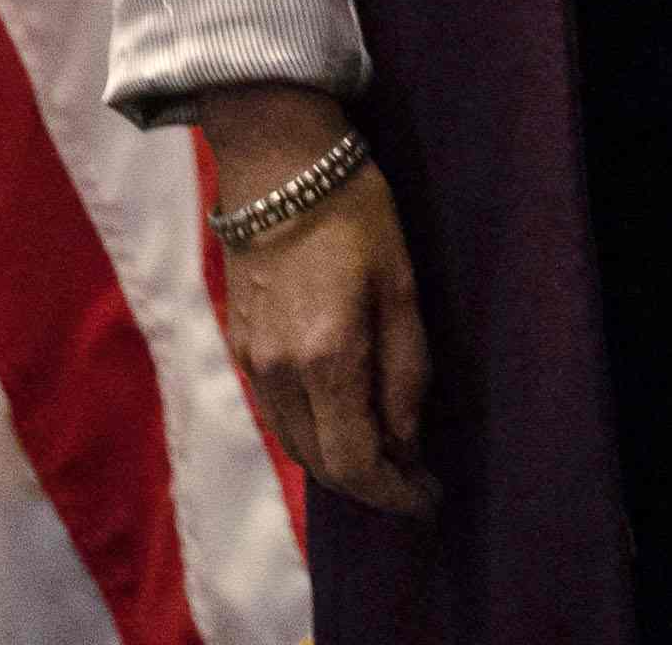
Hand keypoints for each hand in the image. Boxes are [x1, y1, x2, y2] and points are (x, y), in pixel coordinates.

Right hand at [194, 87, 432, 517]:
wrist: (278, 172)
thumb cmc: (356, 215)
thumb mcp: (402, 286)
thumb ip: (405, 369)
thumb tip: (406, 438)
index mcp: (325, 357)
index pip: (356, 459)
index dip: (394, 491)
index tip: (430, 500)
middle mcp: (279, 373)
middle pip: (323, 464)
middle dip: (372, 486)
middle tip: (418, 486)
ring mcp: (254, 364)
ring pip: (298, 444)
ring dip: (342, 464)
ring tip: (392, 462)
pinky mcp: (242, 349)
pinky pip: (281, 415)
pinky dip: (316, 434)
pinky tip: (348, 424)